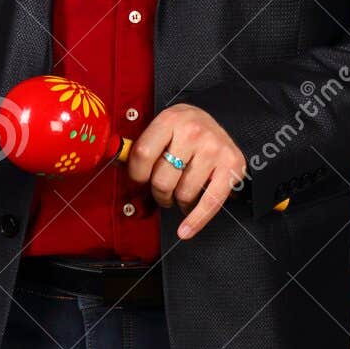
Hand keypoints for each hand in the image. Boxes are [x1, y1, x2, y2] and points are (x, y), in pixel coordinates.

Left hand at [125, 104, 246, 239]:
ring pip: (183, 193)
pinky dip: (196, 221)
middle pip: (163, 179)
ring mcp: (214, 148)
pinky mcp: (232, 165)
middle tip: (162, 191)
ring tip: (181, 193)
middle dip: (159, 193)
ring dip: (178, 201)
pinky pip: (210, 202)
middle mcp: (193, 131)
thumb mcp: (163, 127)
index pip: (143, 154)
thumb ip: (143, 146)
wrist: (217, 122)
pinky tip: (186, 229)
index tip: (138, 181)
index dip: (136, 175)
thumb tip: (117, 164)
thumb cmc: (185, 129)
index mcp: (171, 119)